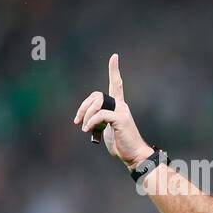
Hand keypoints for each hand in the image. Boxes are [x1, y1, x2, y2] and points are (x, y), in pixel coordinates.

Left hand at [74, 54, 151, 168]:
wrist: (134, 156)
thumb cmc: (121, 144)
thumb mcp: (106, 130)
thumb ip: (99, 121)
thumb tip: (85, 121)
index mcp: (118, 106)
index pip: (117, 84)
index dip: (114, 70)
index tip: (114, 57)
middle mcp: (121, 106)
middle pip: (97, 95)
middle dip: (83, 106)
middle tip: (77, 121)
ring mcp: (122, 111)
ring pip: (98, 102)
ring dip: (87, 115)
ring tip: (85, 128)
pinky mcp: (120, 119)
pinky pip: (100, 115)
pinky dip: (91, 122)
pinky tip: (88, 130)